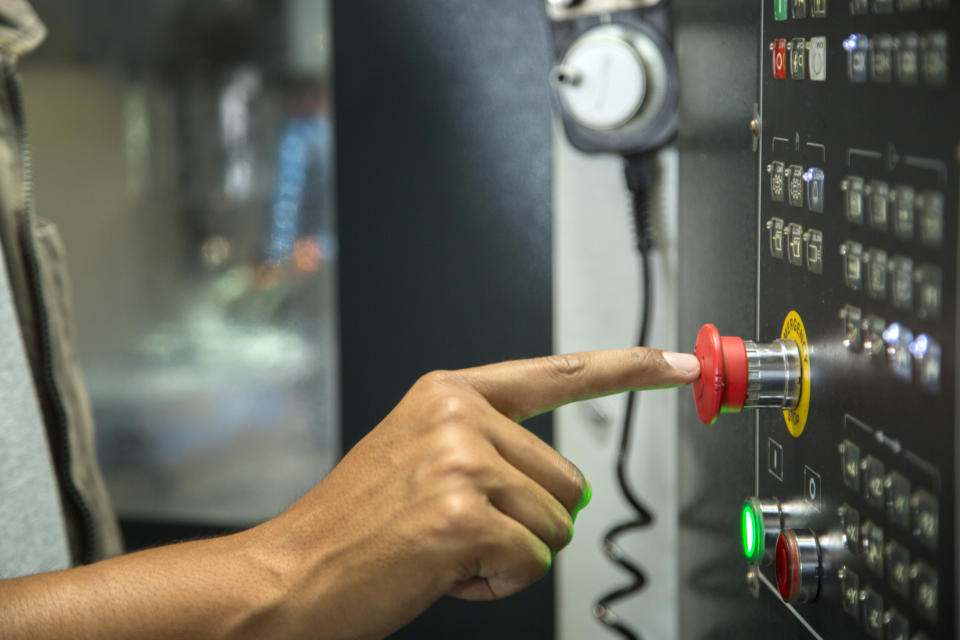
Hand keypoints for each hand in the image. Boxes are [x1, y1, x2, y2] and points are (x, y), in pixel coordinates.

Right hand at [0, 347, 697, 639]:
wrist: (293, 573)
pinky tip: (445, 570)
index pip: (558, 373)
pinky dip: (497, 580)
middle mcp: (458, 415)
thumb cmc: (357, 526)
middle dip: (527, 520)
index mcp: (450, 393)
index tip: (681, 366)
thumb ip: (489, 445)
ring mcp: (460, 460)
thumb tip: (561, 479)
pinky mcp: (462, 513)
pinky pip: (531, 560)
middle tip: (458, 530)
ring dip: (510, 552)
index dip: (630, 369)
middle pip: (567, 480)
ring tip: (444, 548)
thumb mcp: (419, 458)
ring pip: (555, 523)